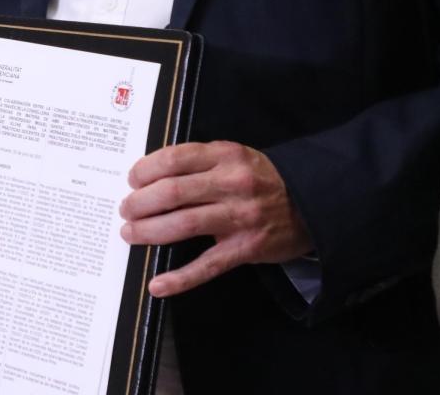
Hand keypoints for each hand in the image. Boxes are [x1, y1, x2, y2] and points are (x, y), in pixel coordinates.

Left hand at [120, 141, 312, 296]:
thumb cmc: (261, 179)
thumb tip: (148, 176)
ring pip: (183, 224)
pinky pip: (207, 266)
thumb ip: (197, 162)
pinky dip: (179, 278)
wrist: (313, 203)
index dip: (144, 170)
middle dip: (139, 203)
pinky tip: (158, 284)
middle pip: (172, 192)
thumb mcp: (234, 157)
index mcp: (225, 156)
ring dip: (148, 231)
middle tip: (125, 210)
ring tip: (130, 233)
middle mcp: (232, 184)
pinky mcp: (246, 249)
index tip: (131, 180)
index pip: (174, 158)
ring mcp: (240, 218)